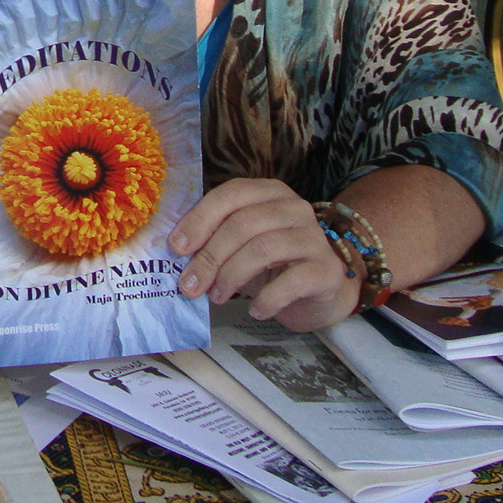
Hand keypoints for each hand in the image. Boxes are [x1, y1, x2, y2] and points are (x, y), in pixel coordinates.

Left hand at [169, 178, 359, 331]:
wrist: (318, 289)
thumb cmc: (272, 263)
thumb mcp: (240, 245)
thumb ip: (214, 241)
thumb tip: (178, 254)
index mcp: (269, 192)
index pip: (231, 194)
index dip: (200, 219)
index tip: (177, 247)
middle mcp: (294, 208)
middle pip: (243, 224)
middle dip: (210, 256)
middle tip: (190, 285)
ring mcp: (314, 238)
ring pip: (264, 249)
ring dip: (232, 276)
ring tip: (217, 296)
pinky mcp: (326, 270)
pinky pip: (291, 282)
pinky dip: (266, 299)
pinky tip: (254, 310)